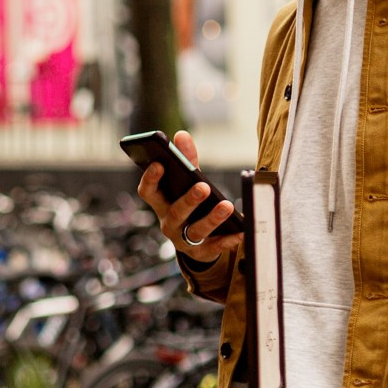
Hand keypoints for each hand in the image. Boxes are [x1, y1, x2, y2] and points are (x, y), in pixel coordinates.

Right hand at [136, 130, 241, 260]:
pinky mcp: (201, 253)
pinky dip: (227, 241)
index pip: (148, 192)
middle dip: (188, 200)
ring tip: (227, 206)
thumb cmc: (189, 205)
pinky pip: (214, 248)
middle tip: (202, 186)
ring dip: (211, 219)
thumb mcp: (187, 182)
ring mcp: (183, 240)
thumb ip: (186, 160)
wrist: (195, 242)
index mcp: (160, 204)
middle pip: (175, 212)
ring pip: (195, 231)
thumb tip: (182, 135)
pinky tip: (240, 232)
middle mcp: (168, 223)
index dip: (151, 179)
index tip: (159, 164)